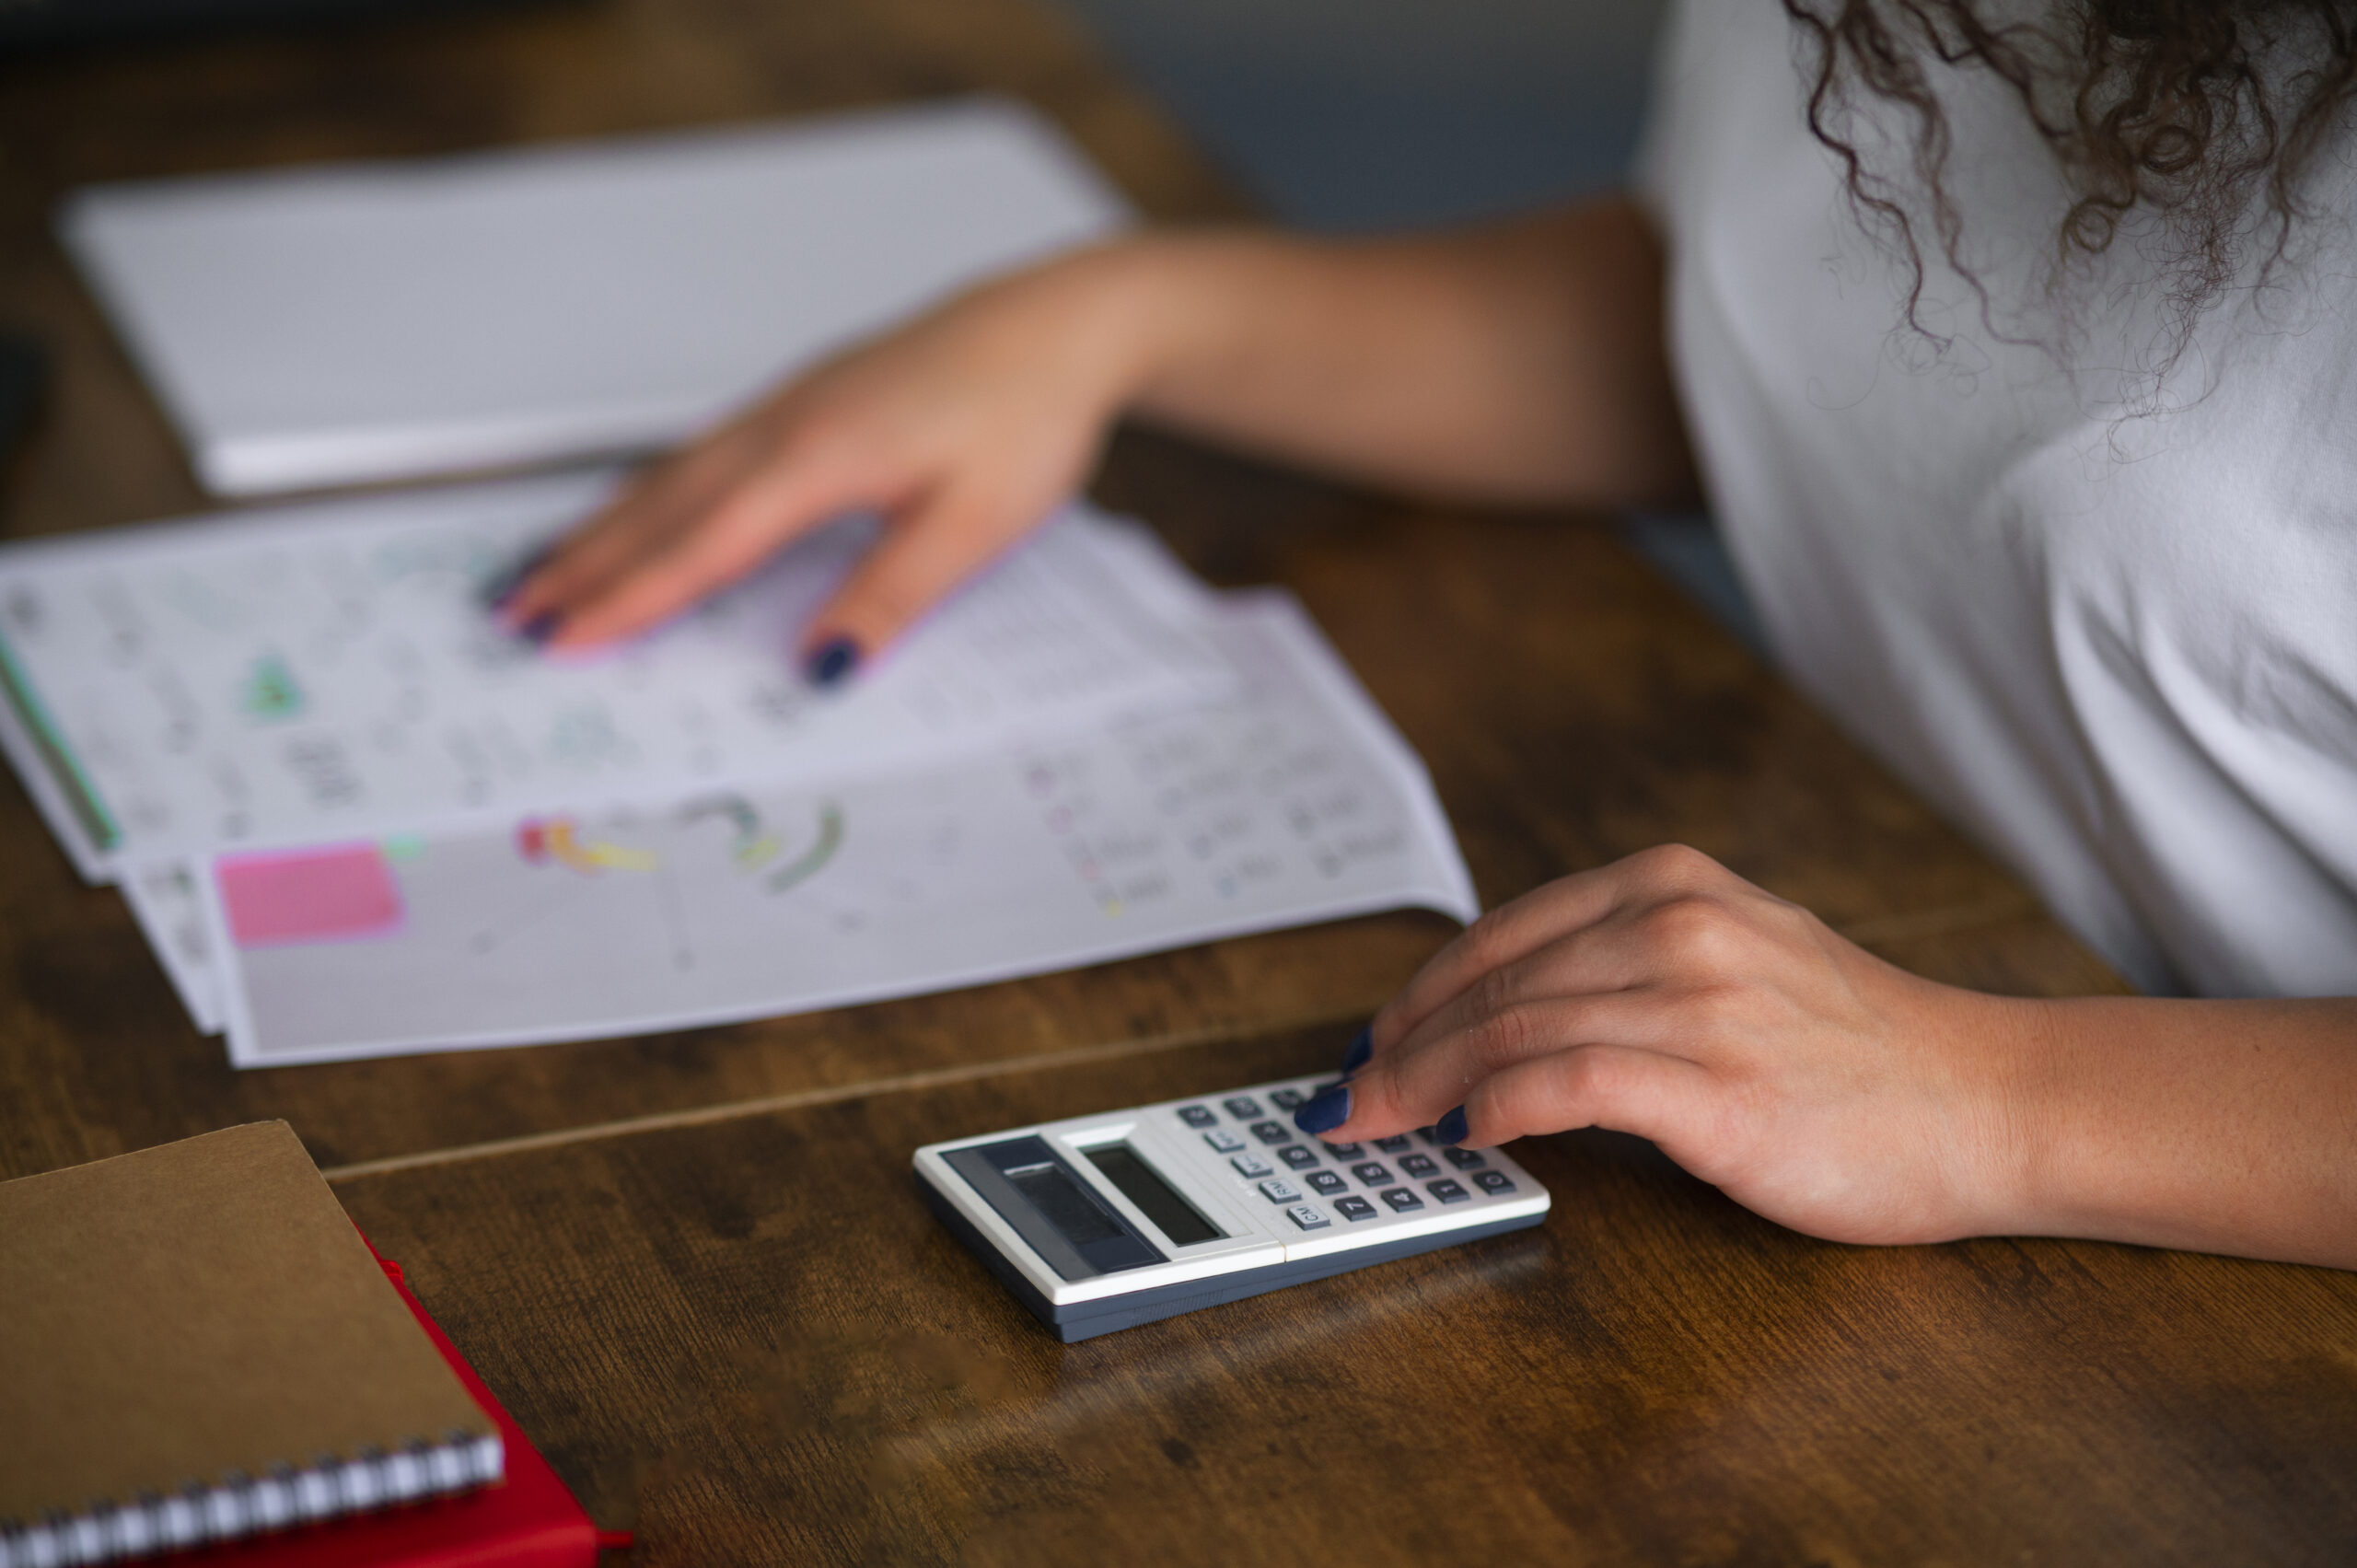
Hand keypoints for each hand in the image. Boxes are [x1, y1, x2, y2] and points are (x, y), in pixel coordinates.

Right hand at [493, 246, 1149, 677]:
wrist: (1060, 323)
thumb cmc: (1027, 413)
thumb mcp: (975, 524)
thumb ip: (889, 597)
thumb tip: (819, 670)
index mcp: (819, 458)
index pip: (702, 546)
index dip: (628, 600)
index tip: (564, 642)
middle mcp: (785, 425)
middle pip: (661, 507)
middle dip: (583, 566)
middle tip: (511, 617)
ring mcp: (789, 405)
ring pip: (672, 475)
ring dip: (603, 526)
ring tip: (543, 572)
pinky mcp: (806, 398)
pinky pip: (702, 452)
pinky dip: (651, 489)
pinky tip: (637, 507)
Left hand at [1291, 845, 2046, 1245]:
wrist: (1983, 1101)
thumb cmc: (1859, 1049)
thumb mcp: (1737, 956)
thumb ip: (1628, 966)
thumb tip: (1505, 1022)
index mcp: (1672, 887)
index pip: (1500, 936)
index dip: (1418, 995)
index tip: (1371, 1042)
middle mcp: (1677, 928)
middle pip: (1491, 987)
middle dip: (1400, 1048)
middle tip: (1347, 1100)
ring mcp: (1698, 1004)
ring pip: (1513, 1033)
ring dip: (1426, 1084)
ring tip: (1382, 1126)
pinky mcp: (1717, 1088)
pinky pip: (1571, 1085)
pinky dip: (1501, 1108)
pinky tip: (1470, 1134)